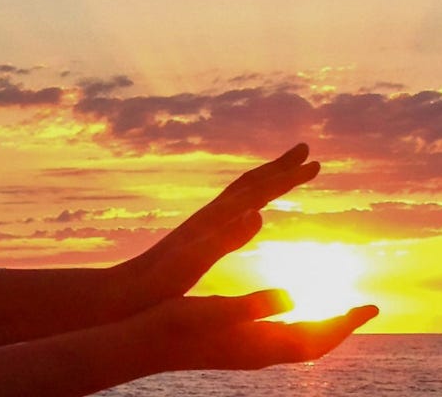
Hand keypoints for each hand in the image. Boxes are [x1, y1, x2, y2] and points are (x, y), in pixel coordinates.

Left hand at [118, 143, 321, 299]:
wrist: (125, 290)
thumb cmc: (160, 281)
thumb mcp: (196, 260)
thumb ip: (226, 237)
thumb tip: (259, 212)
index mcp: (214, 219)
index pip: (258, 190)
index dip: (288, 177)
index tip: (316, 164)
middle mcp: (209, 215)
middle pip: (250, 182)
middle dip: (280, 167)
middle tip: (307, 152)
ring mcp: (203, 225)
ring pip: (240, 194)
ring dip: (265, 180)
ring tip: (283, 175)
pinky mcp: (197, 239)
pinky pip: (231, 212)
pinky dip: (248, 204)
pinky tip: (250, 214)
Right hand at [123, 290, 378, 371]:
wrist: (138, 346)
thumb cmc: (171, 325)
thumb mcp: (213, 308)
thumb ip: (253, 304)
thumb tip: (293, 296)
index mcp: (257, 344)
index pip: (315, 339)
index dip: (344, 323)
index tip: (371, 307)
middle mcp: (257, 353)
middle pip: (312, 345)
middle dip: (341, 326)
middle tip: (367, 308)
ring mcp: (245, 352)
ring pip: (296, 344)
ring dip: (321, 327)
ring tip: (340, 311)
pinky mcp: (234, 347)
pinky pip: (279, 339)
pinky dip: (297, 325)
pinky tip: (291, 313)